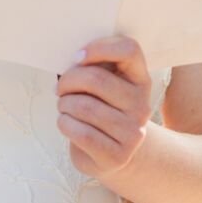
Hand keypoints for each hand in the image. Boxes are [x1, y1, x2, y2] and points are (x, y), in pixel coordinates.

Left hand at [56, 35, 151, 177]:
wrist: (113, 153)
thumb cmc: (102, 110)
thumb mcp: (106, 85)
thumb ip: (96, 68)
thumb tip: (73, 60)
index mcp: (140, 79)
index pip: (129, 49)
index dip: (99, 47)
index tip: (76, 56)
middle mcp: (141, 105)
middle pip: (97, 79)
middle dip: (68, 81)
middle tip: (60, 88)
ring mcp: (132, 132)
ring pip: (85, 107)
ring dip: (64, 104)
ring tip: (64, 106)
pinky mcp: (118, 155)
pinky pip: (81, 132)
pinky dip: (64, 123)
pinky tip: (66, 122)